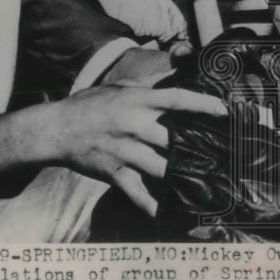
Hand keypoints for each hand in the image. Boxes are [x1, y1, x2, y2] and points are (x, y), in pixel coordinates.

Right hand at [44, 84, 225, 216]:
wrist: (55, 129)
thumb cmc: (90, 104)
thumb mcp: (121, 87)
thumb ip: (151, 82)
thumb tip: (179, 66)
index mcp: (138, 101)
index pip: (177, 98)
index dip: (202, 104)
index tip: (223, 110)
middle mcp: (134, 125)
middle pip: (173, 138)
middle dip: (197, 147)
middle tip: (221, 153)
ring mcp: (124, 151)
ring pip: (161, 168)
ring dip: (181, 176)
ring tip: (204, 181)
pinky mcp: (114, 172)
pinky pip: (136, 192)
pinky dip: (151, 205)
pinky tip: (166, 212)